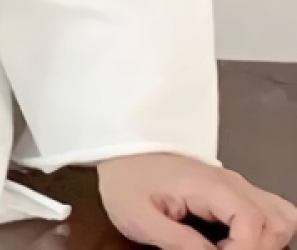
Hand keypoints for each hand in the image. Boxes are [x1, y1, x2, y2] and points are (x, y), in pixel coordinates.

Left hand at [97, 153, 296, 249]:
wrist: (115, 153)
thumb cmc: (124, 183)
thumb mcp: (140, 218)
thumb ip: (179, 243)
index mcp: (208, 184)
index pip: (252, 220)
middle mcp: (229, 181)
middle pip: (275, 220)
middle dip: (260, 248)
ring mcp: (233, 184)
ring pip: (278, 215)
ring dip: (267, 242)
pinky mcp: (230, 191)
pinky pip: (265, 211)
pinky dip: (264, 233)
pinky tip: (237, 245)